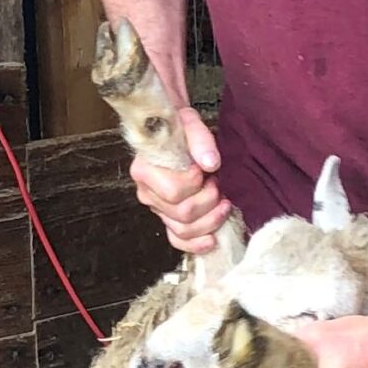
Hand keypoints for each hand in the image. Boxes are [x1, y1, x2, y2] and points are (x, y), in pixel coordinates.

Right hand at [129, 108, 232, 255]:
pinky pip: (178, 240)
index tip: (204, 169)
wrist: (173, 131)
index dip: (196, 183)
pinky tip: (212, 240)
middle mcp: (146, 193)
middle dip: (209, 200)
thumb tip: (210, 164)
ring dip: (210, 219)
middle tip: (217, 183)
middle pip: (182, 213)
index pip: (174, 192)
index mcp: (144, 171)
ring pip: (184, 230)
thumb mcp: (189, 123)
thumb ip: (200, 140)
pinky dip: (195, 244)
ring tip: (223, 201)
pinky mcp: (168, 218)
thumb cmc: (179, 127)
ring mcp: (157, 209)